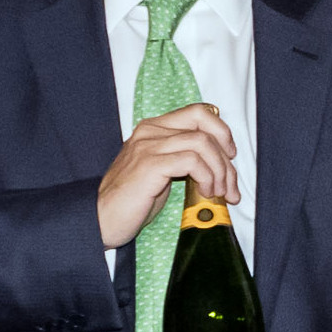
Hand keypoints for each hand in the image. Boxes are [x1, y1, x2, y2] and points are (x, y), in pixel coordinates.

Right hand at [96, 104, 240, 251]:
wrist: (102, 219)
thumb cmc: (134, 200)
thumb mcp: (163, 172)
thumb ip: (184, 158)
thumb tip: (221, 165)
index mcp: (155, 128)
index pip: (198, 113)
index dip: (221, 131)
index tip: (230, 156)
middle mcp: (151, 131)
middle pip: (204, 123)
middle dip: (225, 155)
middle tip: (230, 184)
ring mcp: (148, 146)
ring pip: (202, 143)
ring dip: (220, 170)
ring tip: (218, 192)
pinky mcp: (150, 165)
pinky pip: (192, 161)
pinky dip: (207, 177)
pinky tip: (205, 192)